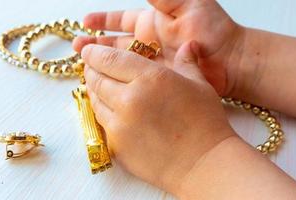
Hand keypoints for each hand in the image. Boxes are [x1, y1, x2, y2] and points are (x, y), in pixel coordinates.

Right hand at [74, 0, 244, 95]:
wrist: (234, 62)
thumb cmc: (214, 30)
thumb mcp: (189, 4)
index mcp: (153, 23)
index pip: (120, 21)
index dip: (102, 21)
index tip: (84, 23)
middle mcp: (149, 43)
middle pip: (115, 44)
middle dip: (94, 45)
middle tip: (77, 49)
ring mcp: (152, 64)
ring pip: (120, 65)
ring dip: (102, 65)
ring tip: (83, 67)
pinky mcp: (157, 83)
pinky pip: (133, 83)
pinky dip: (118, 84)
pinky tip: (105, 86)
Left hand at [81, 41, 236, 193]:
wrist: (204, 165)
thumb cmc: (206, 124)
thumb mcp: (199, 85)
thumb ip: (186, 62)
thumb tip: (188, 45)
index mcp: (150, 78)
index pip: (109, 59)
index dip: (94, 53)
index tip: (88, 50)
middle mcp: (129, 98)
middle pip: (97, 79)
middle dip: (91, 70)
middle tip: (90, 66)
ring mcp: (119, 123)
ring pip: (95, 100)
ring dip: (93, 91)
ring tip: (98, 85)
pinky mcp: (116, 144)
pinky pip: (101, 122)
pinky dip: (101, 111)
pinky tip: (107, 108)